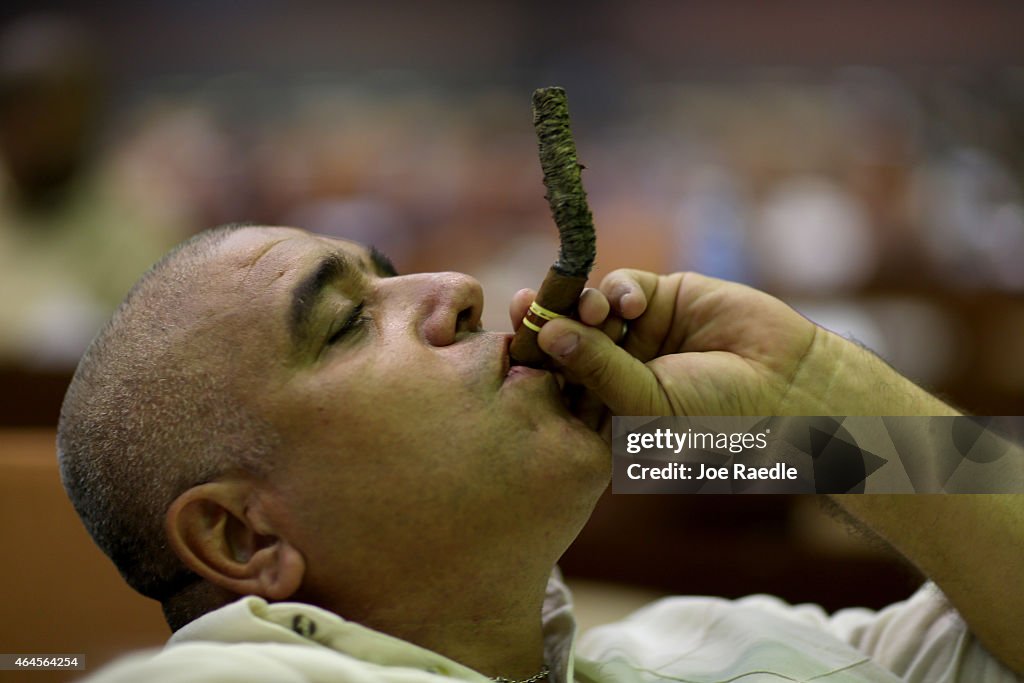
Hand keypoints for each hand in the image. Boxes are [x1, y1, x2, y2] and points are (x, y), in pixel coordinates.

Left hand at [512, 269, 956, 417]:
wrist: (788, 386)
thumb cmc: (715, 415)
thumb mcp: (647, 400)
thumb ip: (596, 366)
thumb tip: (546, 330)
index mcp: (605, 408)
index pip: (556, 382)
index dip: (533, 361)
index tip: (511, 343)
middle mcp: (615, 370)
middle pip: (565, 339)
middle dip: (546, 321)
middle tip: (525, 305)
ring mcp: (638, 334)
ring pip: (589, 309)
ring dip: (584, 304)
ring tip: (596, 312)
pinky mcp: (663, 299)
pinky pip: (624, 287)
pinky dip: (622, 290)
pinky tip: (636, 304)